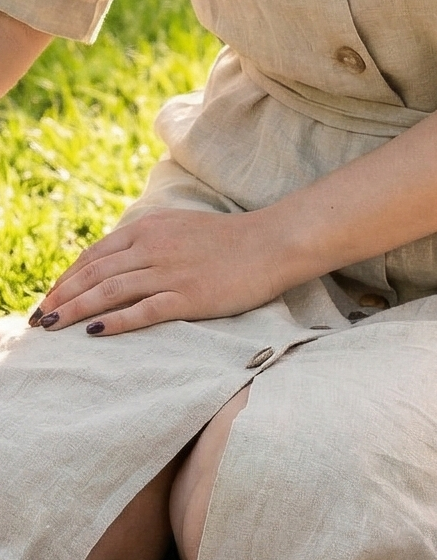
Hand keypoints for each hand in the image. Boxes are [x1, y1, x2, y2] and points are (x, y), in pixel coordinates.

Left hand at [31, 208, 289, 337]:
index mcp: (148, 229)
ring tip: (53, 327)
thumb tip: (119, 259)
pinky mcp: (189, 296)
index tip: (51, 297)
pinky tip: (94, 333)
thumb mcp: (181, 227)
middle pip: (93, 275)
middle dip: (61, 297)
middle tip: (40, 318)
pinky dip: (115, 322)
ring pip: (109, 293)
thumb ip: (149, 239)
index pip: (93, 256)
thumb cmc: (231, 238)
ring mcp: (170, 273)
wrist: (273, 243)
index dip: (66, 278)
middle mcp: (152, 249)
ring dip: (75, 311)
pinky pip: (143, 311)